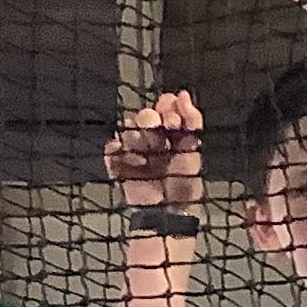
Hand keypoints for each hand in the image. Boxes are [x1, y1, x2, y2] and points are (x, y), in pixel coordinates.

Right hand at [105, 91, 204, 212]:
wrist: (169, 212)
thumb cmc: (185, 183)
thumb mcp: (194, 149)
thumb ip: (192, 120)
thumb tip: (182, 94)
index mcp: (170, 131)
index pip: (165, 106)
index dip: (167, 107)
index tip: (173, 121)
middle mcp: (151, 137)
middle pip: (144, 114)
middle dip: (152, 120)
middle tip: (161, 134)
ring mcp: (134, 150)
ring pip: (127, 128)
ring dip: (138, 137)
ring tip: (149, 155)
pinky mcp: (119, 164)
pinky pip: (112, 149)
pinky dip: (118, 151)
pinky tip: (134, 161)